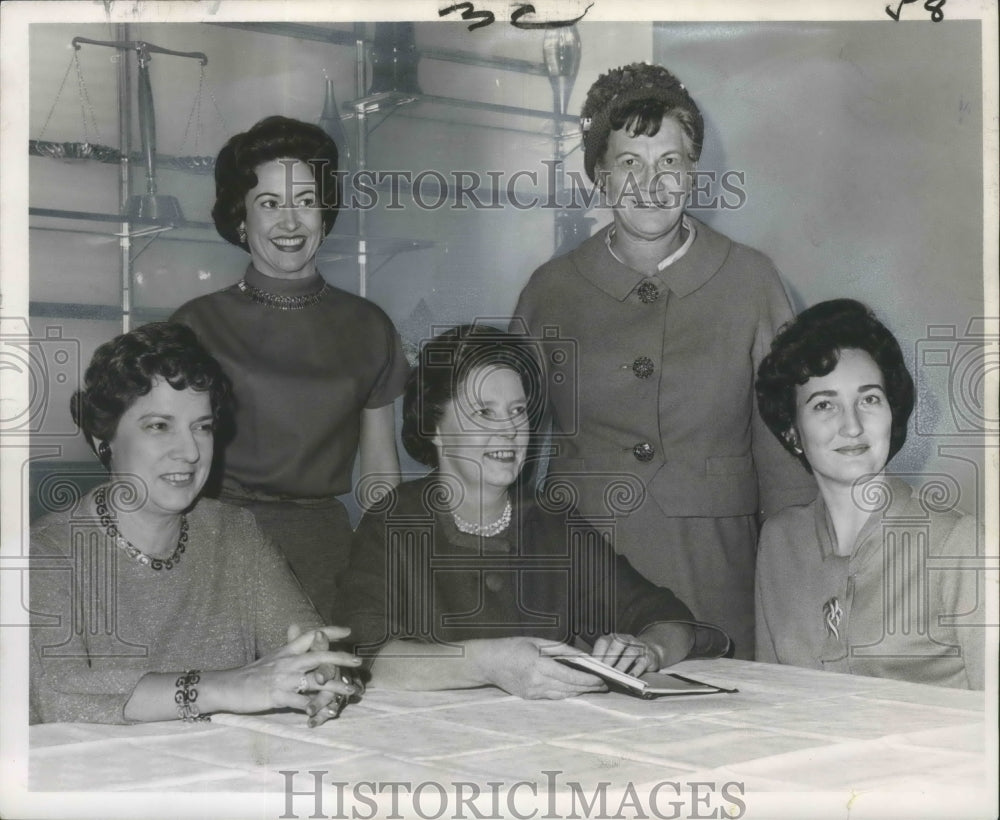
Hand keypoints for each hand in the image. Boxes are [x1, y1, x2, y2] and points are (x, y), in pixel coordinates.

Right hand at [212, 625, 360, 715]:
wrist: (228, 686)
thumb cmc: (253, 673)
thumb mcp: (273, 655)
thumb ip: (289, 644)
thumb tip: (296, 625)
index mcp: (287, 651)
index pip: (311, 635)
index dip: (330, 631)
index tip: (348, 631)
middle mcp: (288, 662)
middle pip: (319, 655)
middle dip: (341, 658)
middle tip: (359, 661)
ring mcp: (284, 679)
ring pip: (315, 681)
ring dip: (336, 687)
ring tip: (351, 691)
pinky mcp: (278, 697)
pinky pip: (302, 703)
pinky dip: (317, 708)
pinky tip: (329, 712)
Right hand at [471, 637, 607, 699]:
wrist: (489, 662)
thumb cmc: (512, 646)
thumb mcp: (537, 641)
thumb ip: (560, 649)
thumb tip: (581, 656)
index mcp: (539, 665)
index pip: (570, 676)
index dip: (588, 680)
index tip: (601, 679)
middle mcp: (537, 681)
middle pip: (569, 688)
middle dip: (588, 688)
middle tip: (603, 685)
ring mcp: (533, 692)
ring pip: (563, 695)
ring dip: (579, 692)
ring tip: (593, 689)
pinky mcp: (530, 697)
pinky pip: (553, 697)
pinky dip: (566, 693)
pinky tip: (575, 690)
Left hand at [591, 633, 655, 675]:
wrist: (650, 652)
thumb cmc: (626, 656)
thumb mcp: (615, 655)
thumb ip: (604, 660)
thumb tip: (592, 672)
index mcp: (614, 638)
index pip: (604, 641)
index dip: (598, 653)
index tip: (593, 665)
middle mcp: (627, 639)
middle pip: (618, 643)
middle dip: (610, 657)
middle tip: (604, 670)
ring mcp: (639, 646)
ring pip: (631, 652)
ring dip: (622, 665)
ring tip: (616, 676)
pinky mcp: (649, 656)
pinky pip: (642, 662)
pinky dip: (635, 671)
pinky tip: (630, 678)